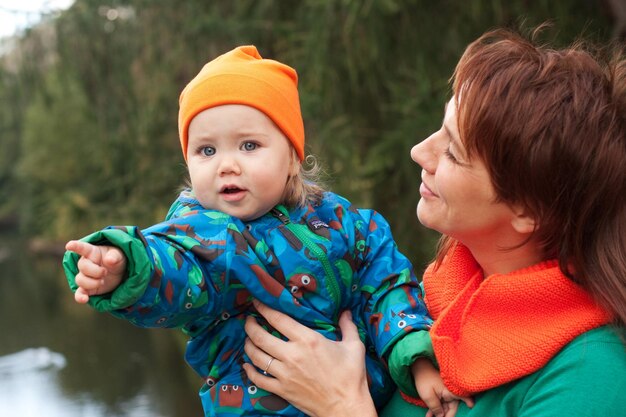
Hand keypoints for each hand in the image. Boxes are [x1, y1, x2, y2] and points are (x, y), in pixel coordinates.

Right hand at [65, 240, 125, 303]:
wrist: (119, 273)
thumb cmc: (116, 259)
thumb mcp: (119, 255)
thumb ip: (114, 256)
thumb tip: (109, 260)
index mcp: (92, 252)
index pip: (82, 248)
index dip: (76, 246)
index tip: (69, 245)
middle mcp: (85, 264)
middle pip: (83, 267)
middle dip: (95, 271)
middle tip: (105, 272)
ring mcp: (85, 276)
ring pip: (80, 280)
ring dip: (93, 283)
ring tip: (103, 281)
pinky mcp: (87, 288)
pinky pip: (79, 293)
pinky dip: (80, 297)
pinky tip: (84, 300)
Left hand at [243, 300, 376, 416]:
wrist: (346, 407)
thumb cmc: (351, 376)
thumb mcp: (354, 346)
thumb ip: (348, 326)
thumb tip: (345, 311)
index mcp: (308, 340)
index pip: (278, 319)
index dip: (264, 308)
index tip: (257, 302)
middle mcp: (292, 355)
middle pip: (261, 337)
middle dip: (251, 326)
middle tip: (248, 320)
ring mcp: (285, 374)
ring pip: (256, 356)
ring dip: (248, 345)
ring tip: (247, 339)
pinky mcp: (282, 390)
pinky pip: (258, 379)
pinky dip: (249, 371)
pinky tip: (246, 365)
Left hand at [412, 358, 473, 416]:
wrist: (419, 367)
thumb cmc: (424, 379)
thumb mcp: (428, 396)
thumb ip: (435, 407)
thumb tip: (441, 416)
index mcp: (451, 391)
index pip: (465, 398)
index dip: (468, 402)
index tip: (470, 407)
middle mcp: (451, 392)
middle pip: (452, 408)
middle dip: (445, 415)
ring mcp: (446, 393)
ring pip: (446, 407)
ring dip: (438, 414)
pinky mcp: (441, 393)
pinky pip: (441, 403)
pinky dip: (435, 409)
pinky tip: (429, 415)